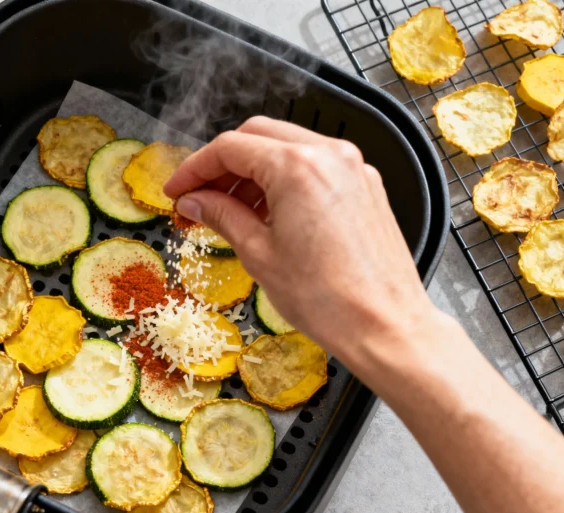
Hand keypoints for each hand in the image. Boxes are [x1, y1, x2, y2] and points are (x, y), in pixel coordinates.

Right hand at [165, 116, 438, 363]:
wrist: (385, 325)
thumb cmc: (328, 299)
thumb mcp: (260, 255)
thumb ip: (222, 216)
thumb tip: (195, 202)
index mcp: (297, 167)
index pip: (229, 148)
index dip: (195, 168)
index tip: (178, 190)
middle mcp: (329, 155)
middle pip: (258, 136)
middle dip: (223, 164)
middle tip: (201, 197)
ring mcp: (353, 167)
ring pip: (288, 146)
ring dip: (254, 170)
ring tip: (233, 209)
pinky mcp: (366, 185)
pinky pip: (316, 165)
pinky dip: (286, 178)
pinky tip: (271, 212)